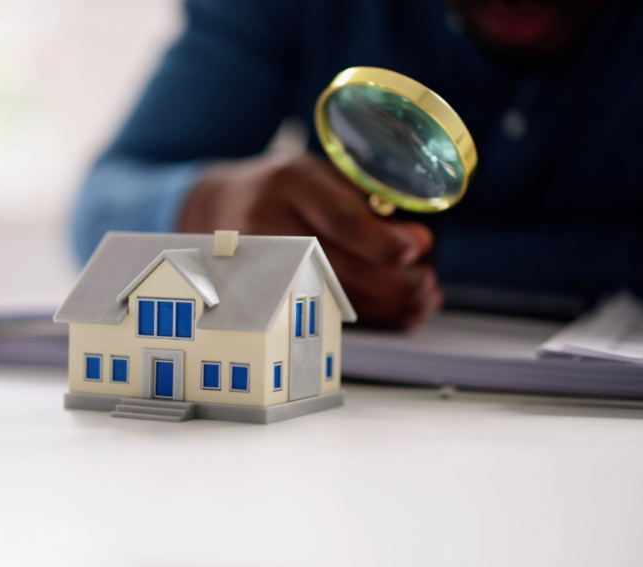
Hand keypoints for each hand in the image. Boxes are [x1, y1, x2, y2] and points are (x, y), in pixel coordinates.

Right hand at [177, 152, 441, 328]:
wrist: (217, 207)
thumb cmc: (283, 188)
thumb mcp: (319, 174)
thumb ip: (364, 201)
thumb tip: (417, 242)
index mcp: (291, 182)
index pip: (340, 219)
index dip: (383, 241)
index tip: (417, 248)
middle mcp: (270, 222)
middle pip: (338, 265)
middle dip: (393, 281)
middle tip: (425, 282)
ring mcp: (262, 261)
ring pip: (332, 295)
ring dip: (385, 305)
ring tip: (418, 300)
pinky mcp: (264, 290)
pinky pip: (322, 310)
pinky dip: (364, 316)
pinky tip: (393, 314)